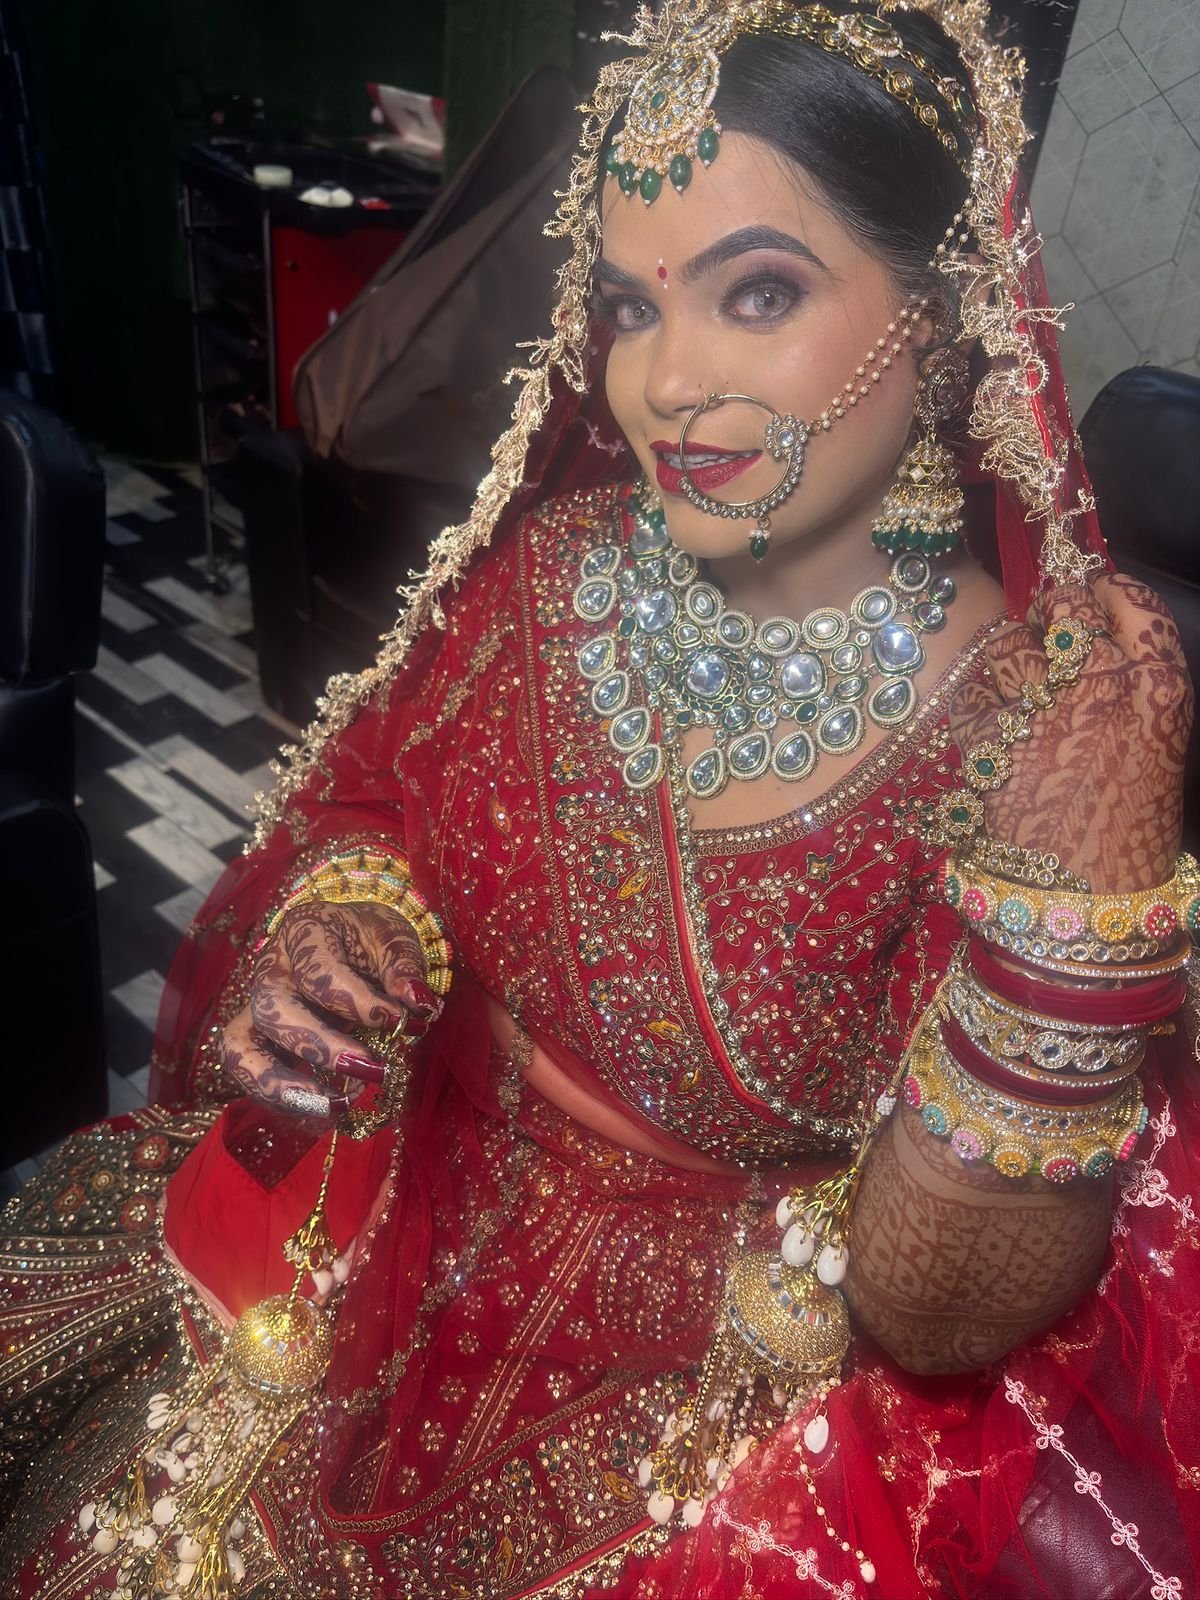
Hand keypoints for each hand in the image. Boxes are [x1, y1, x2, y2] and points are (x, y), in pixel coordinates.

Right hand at [218, 901, 441, 1117]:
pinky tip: (329, 1110)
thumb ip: (404, 967)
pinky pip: (250, 1074)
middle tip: (372, 1070)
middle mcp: (271, 968)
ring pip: (240, 1049)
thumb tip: (418, 1003)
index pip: (320, 972)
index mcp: (304, 932)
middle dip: (320, 1047)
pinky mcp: (257, 1038)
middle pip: (273, 1010)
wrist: (352, 942)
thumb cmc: (371, 939)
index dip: (359, 1002)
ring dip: (283, 1085)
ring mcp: (256, 1005)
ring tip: (335, 1106)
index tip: (402, 1022)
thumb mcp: (394, 938)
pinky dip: (285, 1099)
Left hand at [949, 574, 1192, 888]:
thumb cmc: (1127, 829)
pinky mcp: (985, 737)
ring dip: (1011, 657)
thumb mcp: (1157, 748)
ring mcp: (1040, 707)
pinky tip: (994, 732)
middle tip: (1048, 637)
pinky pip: (971, 690)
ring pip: (1009, 641)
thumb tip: (1087, 634)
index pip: (1131, 600)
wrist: (1083, 902)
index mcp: (1160, 688)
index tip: (1092, 594)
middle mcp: (1102, 685)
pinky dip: (977, 706)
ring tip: (1020, 692)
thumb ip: (1133, 685)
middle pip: (1067, 606)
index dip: (1104, 590)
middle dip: (1053, 614)